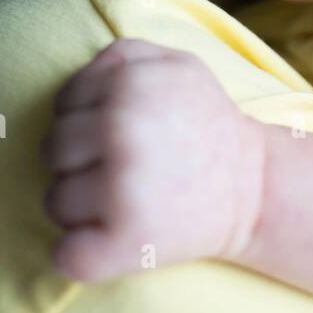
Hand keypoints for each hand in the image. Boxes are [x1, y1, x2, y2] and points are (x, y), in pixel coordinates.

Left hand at [40, 38, 264, 281]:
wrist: (259, 188)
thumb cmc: (207, 125)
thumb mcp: (176, 65)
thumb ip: (121, 56)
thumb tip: (72, 84)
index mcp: (129, 84)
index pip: (62, 108)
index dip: (90, 125)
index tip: (128, 138)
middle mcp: (122, 130)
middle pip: (52, 153)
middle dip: (83, 164)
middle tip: (133, 172)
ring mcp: (122, 188)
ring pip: (55, 202)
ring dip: (85, 208)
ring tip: (132, 202)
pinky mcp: (126, 241)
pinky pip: (65, 255)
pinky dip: (83, 255)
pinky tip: (118, 240)